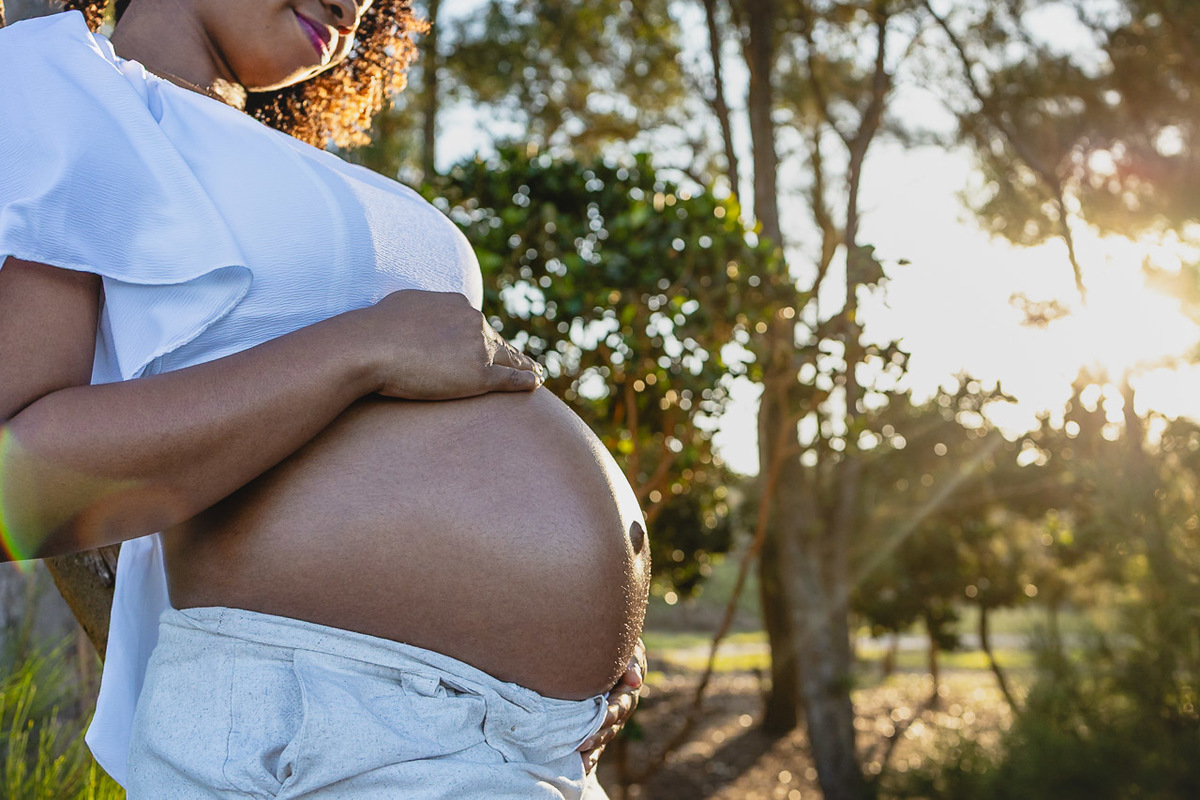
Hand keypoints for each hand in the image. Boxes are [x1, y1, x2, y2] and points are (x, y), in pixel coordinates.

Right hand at [354, 290, 543, 398]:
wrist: (371, 347)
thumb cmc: (376, 329)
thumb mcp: (403, 304)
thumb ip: (421, 309)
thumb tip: (420, 312)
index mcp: (456, 304)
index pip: (475, 324)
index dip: (483, 338)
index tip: (490, 346)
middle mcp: (473, 321)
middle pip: (496, 341)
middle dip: (508, 353)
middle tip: (524, 363)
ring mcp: (478, 347)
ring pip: (509, 358)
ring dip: (524, 366)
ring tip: (536, 374)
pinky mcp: (480, 374)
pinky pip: (511, 378)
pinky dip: (526, 381)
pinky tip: (536, 384)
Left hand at [579, 638, 646, 773]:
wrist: (607, 650)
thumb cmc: (618, 647)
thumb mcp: (628, 650)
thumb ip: (631, 662)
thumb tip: (635, 681)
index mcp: (626, 693)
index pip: (619, 707)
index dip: (609, 715)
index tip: (599, 720)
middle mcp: (619, 711)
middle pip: (609, 728)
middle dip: (596, 736)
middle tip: (581, 743)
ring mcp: (609, 720)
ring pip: (602, 738)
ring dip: (592, 750)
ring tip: (579, 760)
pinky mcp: (598, 724)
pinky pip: (596, 743)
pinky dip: (590, 756)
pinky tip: (581, 767)